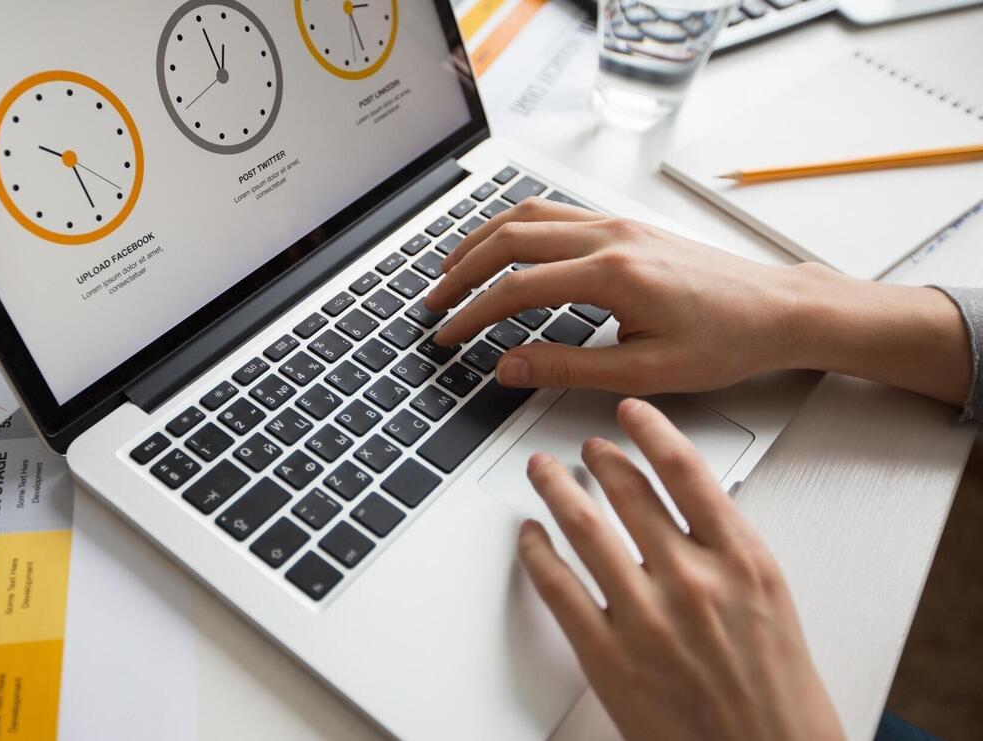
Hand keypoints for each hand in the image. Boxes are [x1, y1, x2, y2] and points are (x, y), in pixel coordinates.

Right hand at [423, 200, 970, 404]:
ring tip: (451, 269)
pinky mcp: (625, 226)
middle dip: (461, 270)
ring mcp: (616, 225)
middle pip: (509, 238)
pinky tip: (503, 246)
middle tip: (432, 302)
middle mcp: (608, 238)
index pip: (516, 287)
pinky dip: (514, 226)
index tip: (447, 335)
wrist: (779, 310)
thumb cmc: (726, 342)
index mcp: (611, 274)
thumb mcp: (644, 373)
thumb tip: (508, 367)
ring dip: (482, 239)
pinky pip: (554, 213)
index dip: (472, 313)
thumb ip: (567, 367)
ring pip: (528, 215)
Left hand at [518, 398, 844, 740]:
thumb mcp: (769, 599)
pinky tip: (530, 536)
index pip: (686, 471)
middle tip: (585, 447)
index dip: (652, 431)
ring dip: (556, 491)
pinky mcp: (607, 654)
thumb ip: (726, 547)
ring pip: (583, 529)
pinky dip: (536, 552)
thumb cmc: (777, 689)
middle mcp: (691, 580)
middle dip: (599, 459)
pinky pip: (557, 587)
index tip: (631, 412)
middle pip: (628, 493)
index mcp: (741, 561)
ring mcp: (645, 616)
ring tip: (544, 472)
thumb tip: (684, 503)